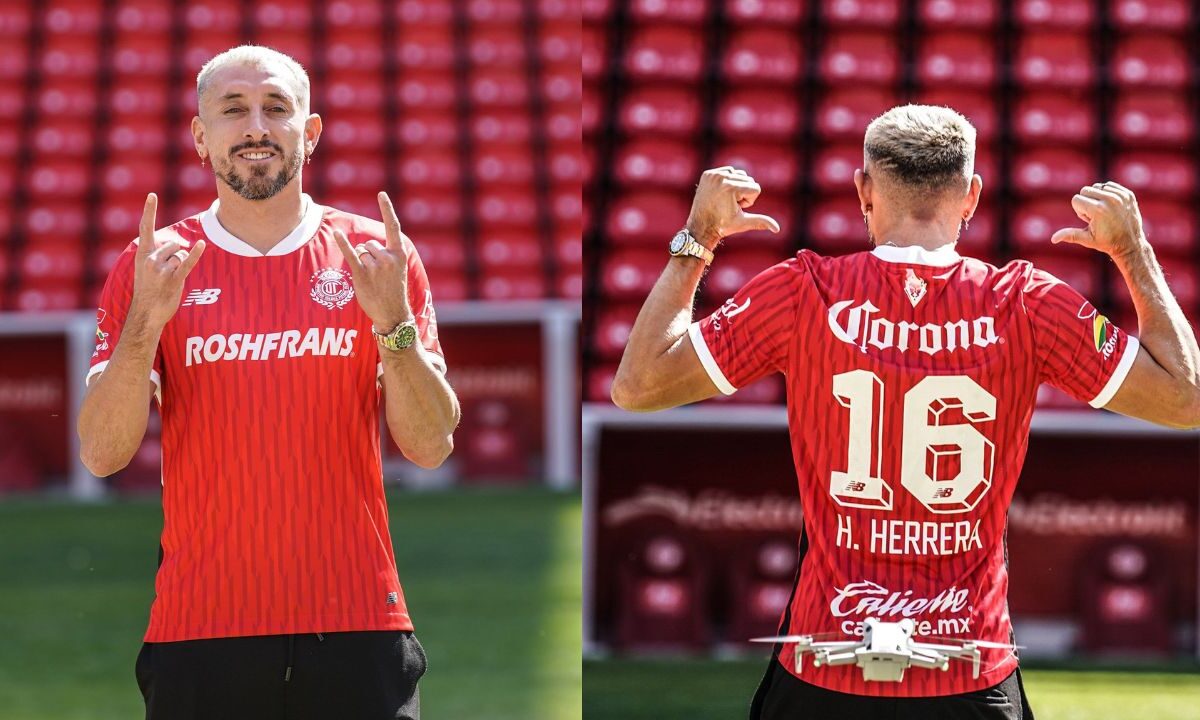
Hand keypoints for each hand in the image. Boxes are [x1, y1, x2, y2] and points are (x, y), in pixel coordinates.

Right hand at [129, 193, 205, 327]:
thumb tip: (174, 246)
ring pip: (181, 254)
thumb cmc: (148, 291)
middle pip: (173, 244)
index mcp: (142, 255)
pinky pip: (187, 263)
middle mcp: (150, 259)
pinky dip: (196, 254)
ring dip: (181, 265)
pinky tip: (202, 245)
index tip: (152, 195)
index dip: (149, 211)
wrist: (146, 313)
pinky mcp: (174, 279)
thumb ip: (155, 254)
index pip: (145, 228)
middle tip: (167, 273)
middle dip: (176, 254)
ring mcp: (162, 269)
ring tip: (170, 279)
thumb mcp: (144, 269)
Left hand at [334, 191, 412, 329]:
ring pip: (360, 252)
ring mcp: (375, 266)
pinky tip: (335, 233)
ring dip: (362, 263)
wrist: (393, 314)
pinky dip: (342, 243)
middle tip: (377, 275)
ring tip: (372, 280)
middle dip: (368, 256)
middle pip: (369, 244)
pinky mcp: (362, 274)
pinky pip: (350, 255)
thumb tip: (364, 246)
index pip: (393, 227)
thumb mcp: (398, 270)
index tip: (381, 194)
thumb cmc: (394, 292)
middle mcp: (388, 257)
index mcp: (399, 254)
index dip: (387, 209)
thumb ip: (387, 254)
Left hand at [685, 167, 779, 249]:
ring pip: (738, 174)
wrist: (700, 226)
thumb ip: (761, 222)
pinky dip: (727, 181)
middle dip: (743, 193)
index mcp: (731, 188)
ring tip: (724, 200)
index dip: (749, 201)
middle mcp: (721, 178)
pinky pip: (727, 171)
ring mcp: (713, 175)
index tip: (736, 208)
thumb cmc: (722, 226)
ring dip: (736, 187)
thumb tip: (777, 229)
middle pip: (748, 179)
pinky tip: (719, 194)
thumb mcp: (743, 223)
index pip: (756, 188)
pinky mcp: (707, 174)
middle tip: (729, 205)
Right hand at [1051, 181, 1147, 258]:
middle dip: (1086, 202)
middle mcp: (1109, 200)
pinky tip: (1112, 207)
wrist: (1130, 243)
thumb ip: (1069, 235)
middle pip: (1085, 190)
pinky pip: (1109, 185)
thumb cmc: (1106, 242)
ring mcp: (1120, 196)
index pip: (1076, 199)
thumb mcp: (1086, 239)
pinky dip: (1108, 194)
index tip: (1090, 220)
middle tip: (1097, 216)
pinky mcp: (1128, 194)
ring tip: (1105, 211)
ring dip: (1097, 197)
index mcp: (1098, 210)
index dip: (1079, 211)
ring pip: (1097, 187)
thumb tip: (1053, 239)